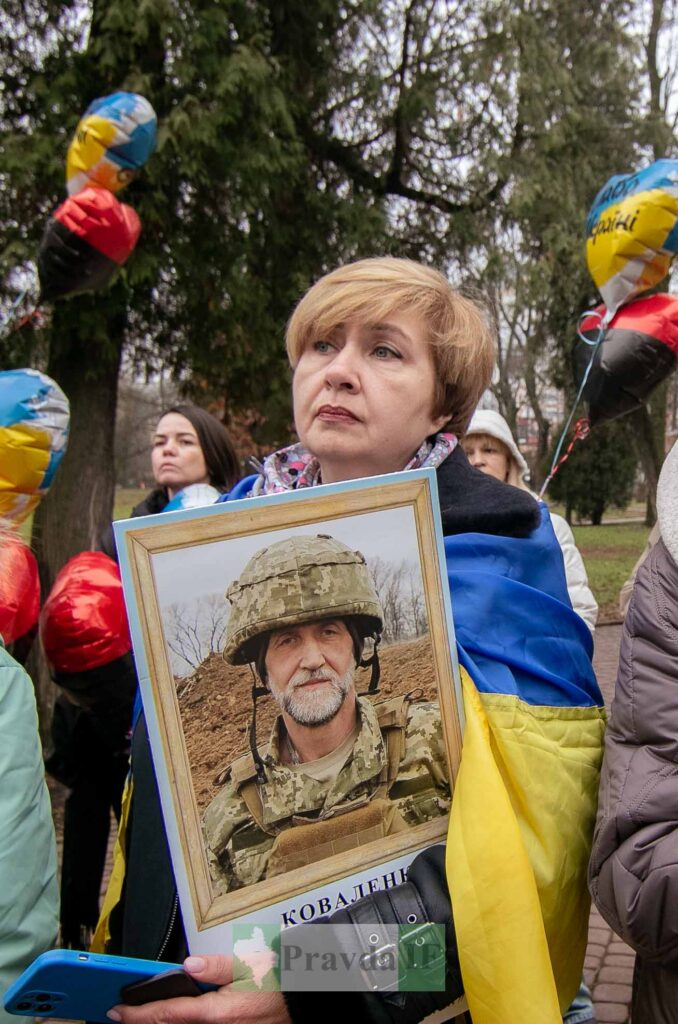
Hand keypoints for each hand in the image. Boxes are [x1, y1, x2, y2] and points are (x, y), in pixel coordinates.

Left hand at [108, 955, 291, 1023]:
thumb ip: (217, 966)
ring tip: (145, 1018)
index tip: (118, 1010)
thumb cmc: (280, 984)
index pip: (167, 1015)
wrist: (303, 1003)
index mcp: (216, 1013)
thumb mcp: (250, 965)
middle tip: (122, 1016)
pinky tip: (175, 1021)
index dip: (138, 1014)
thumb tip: (189, 965)